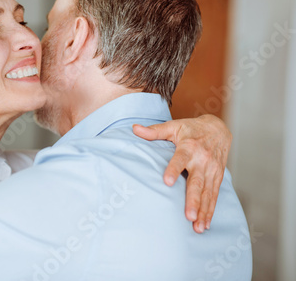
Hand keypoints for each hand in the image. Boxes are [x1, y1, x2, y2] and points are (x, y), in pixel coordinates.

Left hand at [133, 114, 231, 233]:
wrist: (219, 128)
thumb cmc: (191, 129)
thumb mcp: (173, 126)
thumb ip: (154, 131)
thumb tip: (134, 129)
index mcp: (189, 147)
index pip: (180, 159)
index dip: (174, 169)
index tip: (167, 182)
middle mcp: (202, 160)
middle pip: (197, 182)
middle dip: (193, 200)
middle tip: (188, 216)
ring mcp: (212, 170)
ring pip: (207, 193)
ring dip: (203, 211)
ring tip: (197, 227)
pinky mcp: (218, 177)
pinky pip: (214, 195)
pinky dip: (210, 210)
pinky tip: (205, 224)